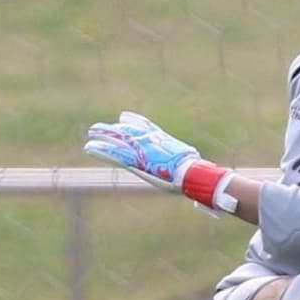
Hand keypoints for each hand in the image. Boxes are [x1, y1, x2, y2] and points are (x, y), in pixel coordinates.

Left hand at [84, 111, 235, 213]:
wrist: (193, 174)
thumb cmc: (198, 174)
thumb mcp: (196, 168)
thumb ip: (196, 171)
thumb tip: (210, 182)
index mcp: (164, 141)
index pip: (147, 127)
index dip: (135, 122)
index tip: (125, 117)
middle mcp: (151, 141)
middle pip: (129, 131)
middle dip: (114, 128)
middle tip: (100, 125)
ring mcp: (143, 150)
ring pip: (119, 140)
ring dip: (103, 135)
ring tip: (90, 131)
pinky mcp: (135, 160)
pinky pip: (115, 154)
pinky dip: (102, 150)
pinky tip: (89, 147)